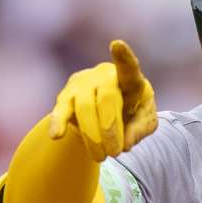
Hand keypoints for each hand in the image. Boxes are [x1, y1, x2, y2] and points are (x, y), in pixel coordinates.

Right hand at [49, 40, 157, 161]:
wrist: (108, 114)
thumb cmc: (132, 113)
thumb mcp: (145, 123)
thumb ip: (140, 130)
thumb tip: (125, 143)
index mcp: (129, 79)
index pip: (128, 68)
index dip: (123, 58)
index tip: (116, 45)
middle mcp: (104, 75)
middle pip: (106, 98)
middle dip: (110, 129)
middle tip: (114, 153)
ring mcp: (82, 84)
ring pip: (84, 107)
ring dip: (92, 136)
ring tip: (100, 157)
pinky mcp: (65, 98)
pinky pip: (61, 110)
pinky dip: (58, 123)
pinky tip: (56, 136)